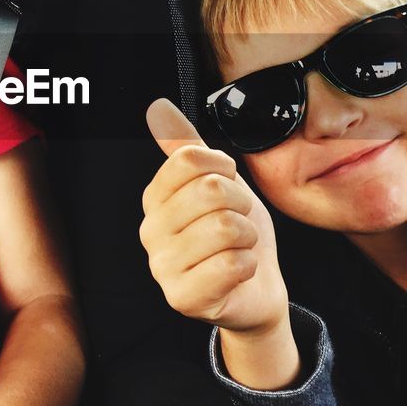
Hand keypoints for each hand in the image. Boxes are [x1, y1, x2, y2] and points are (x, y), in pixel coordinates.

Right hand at [141, 99, 289, 336]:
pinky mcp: (183, 298)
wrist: (255, 289)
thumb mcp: (216, 182)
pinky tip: (238, 272)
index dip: (223, 169)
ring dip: (247, 236)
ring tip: (238, 247)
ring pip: (225, 227)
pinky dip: (249, 265)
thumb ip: (186, 146)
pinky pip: (232, 264)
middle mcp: (150, 232)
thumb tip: (157, 107)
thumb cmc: (234, 236)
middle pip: (210, 190)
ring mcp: (163, 268)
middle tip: (238, 223)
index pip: (189, 159)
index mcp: (154, 199)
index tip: (228, 187)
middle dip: (241, 205)